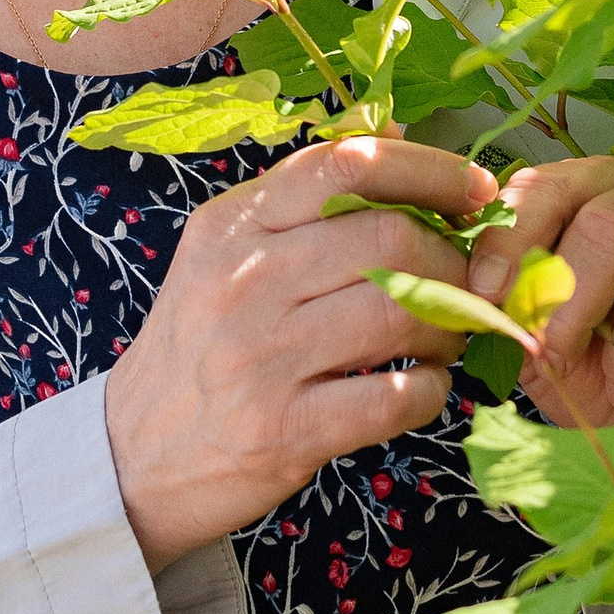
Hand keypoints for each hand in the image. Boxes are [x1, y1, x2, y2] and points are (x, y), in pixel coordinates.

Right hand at [104, 137, 490, 578]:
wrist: (135, 454)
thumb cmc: (198, 348)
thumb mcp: (222, 259)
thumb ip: (298, 212)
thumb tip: (402, 158)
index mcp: (231, 225)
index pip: (344, 165)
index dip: (430, 170)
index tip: (478, 191)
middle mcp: (243, 279)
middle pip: (388, 238)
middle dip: (453, 260)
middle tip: (468, 284)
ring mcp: (261, 356)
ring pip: (401, 313)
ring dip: (451, 325)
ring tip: (448, 337)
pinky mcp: (284, 429)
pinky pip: (394, 396)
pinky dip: (431, 391)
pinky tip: (423, 388)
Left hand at [466, 157, 613, 447]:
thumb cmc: (598, 358)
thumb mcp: (543, 336)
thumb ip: (513, 308)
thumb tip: (482, 301)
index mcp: (593, 193)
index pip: (546, 189)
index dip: (513, 241)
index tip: (490, 295)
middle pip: (608, 227)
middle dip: (574, 305)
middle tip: (558, 357)